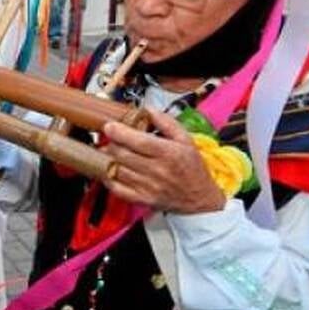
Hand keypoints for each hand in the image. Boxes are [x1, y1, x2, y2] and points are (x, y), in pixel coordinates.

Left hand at [101, 109, 226, 214]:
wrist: (200, 199)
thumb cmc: (192, 168)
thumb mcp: (186, 140)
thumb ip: (166, 122)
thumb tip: (148, 109)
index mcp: (168, 153)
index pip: (138, 141)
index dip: (119, 132)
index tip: (109, 126)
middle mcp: (157, 170)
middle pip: (123, 154)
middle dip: (112, 143)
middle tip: (112, 138)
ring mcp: (148, 187)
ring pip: (117, 170)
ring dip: (109, 159)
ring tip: (112, 152)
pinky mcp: (141, 199)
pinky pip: (117, 188)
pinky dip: (109, 177)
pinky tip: (111, 169)